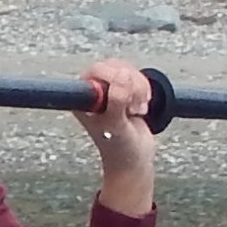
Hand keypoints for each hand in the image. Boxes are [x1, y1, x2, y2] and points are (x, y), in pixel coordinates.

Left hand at [73, 58, 158, 216]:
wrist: (134, 159)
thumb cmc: (119, 147)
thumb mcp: (116, 127)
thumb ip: (116, 102)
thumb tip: (122, 75)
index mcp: (82, 98)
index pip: (96, 71)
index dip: (114, 80)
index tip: (125, 103)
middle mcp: (93, 91)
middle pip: (114, 66)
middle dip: (130, 85)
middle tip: (134, 107)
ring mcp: (109, 88)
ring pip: (127, 69)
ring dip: (139, 88)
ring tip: (137, 109)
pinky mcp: (124, 89)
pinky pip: (137, 76)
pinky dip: (144, 89)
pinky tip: (141, 107)